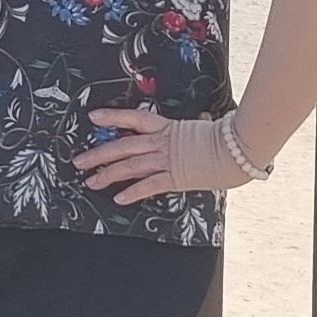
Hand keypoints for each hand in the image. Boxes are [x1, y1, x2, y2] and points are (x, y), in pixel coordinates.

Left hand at [73, 103, 257, 199]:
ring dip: (108, 175)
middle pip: (122, 146)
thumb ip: (199, 125)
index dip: (113, 117)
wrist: (238, 149)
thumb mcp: (207, 126)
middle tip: (78, 162)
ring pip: (129, 167)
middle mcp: (162, 142)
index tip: (93, 117)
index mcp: (167, 127)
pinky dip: (132, 192)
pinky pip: (148, 186)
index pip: (134, 118)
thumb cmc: (226, 137)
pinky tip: (118, 199)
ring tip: (90, 182)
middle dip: (98, 155)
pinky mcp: (175, 178)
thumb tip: (205, 118)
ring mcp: (167, 160)